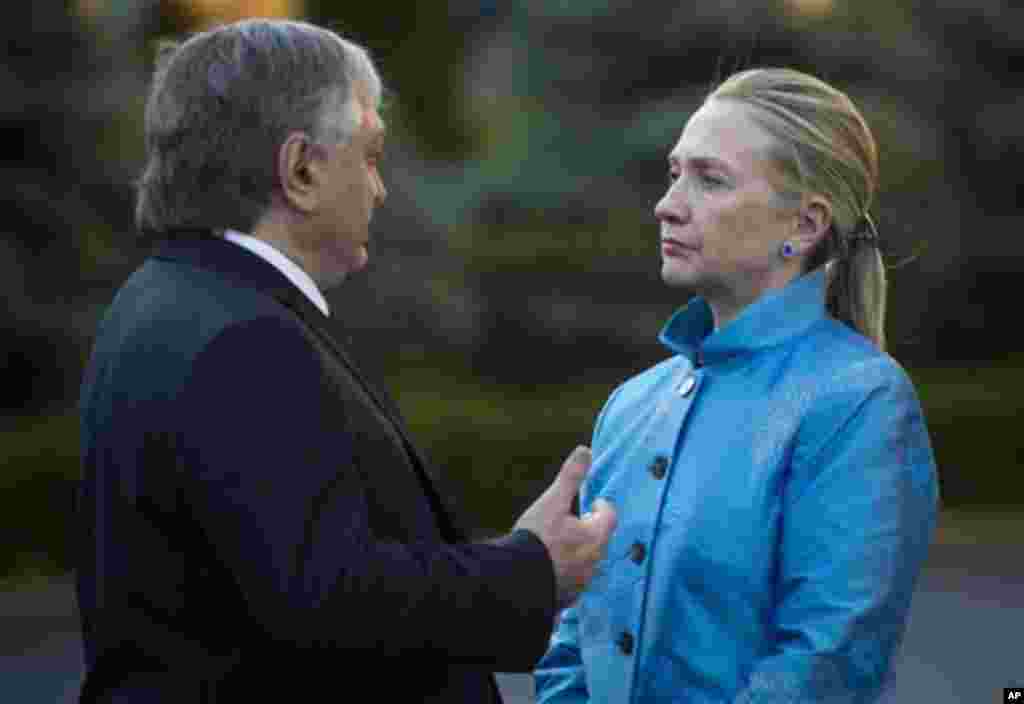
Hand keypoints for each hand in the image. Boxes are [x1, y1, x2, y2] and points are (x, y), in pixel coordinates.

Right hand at [513, 446, 615, 608]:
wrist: (517, 580)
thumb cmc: (537, 537)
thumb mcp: (553, 501)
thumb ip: (571, 476)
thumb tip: (585, 450)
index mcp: (595, 536)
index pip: (610, 516)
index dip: (602, 507)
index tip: (593, 503)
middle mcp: (594, 561)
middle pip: (600, 540)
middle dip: (590, 529)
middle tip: (576, 521)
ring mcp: (582, 582)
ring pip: (588, 562)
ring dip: (579, 552)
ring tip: (561, 544)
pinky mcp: (568, 597)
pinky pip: (573, 581)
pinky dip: (566, 572)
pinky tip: (550, 567)